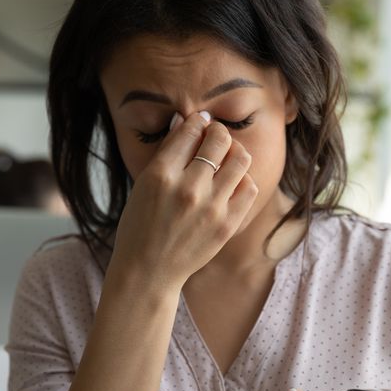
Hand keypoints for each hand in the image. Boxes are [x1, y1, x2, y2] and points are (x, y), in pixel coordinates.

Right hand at [109, 111, 258, 290]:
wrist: (148, 271)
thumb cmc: (140, 225)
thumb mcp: (143, 184)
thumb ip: (167, 151)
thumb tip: (186, 120)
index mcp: (161, 174)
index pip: (191, 130)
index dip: (197, 122)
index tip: (199, 124)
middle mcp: (188, 188)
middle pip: (219, 139)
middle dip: (217, 132)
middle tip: (213, 138)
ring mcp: (211, 208)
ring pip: (241, 158)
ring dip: (234, 152)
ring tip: (224, 159)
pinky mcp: (227, 225)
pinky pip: (250, 187)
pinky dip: (242, 179)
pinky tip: (230, 184)